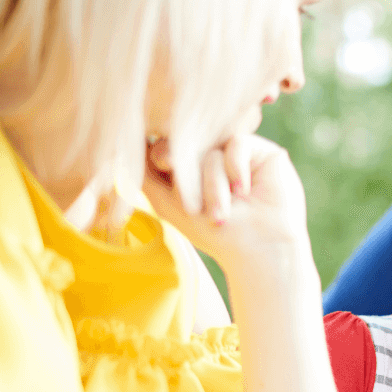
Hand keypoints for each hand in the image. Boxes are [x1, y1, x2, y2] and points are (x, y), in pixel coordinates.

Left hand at [143, 133, 309, 276]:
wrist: (258, 249)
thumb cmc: (213, 233)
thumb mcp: (168, 204)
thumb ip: (144, 174)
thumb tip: (129, 142)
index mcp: (191, 166)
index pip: (167, 145)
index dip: (162, 158)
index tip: (165, 174)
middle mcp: (214, 155)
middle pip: (187, 144)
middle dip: (188, 178)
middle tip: (194, 207)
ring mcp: (238, 152)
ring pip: (211, 148)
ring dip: (213, 185)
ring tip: (221, 214)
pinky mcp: (263, 151)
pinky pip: (237, 143)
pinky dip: (234, 169)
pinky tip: (243, 192)